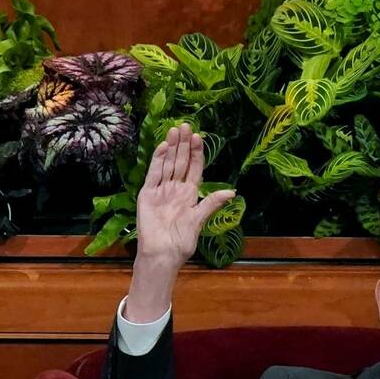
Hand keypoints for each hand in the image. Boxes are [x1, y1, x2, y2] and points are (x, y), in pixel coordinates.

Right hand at [126, 123, 235, 321]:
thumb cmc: (181, 241)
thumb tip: (232, 192)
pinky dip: (157, 160)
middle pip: (180, 161)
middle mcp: (175, 189)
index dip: (196, 152)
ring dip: (171, 147)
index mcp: (190, 194)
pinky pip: (153, 173)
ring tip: (175, 129)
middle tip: (186, 125)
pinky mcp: (148, 194)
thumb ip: (211, 204)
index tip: (199, 136)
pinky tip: (162, 146)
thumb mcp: (199, 221)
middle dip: (183, 144)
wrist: (161, 253)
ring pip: (167, 164)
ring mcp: (161, 190)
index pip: (194, 168)